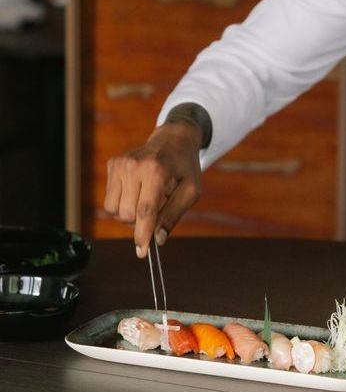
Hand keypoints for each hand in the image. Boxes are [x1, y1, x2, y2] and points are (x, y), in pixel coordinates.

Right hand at [104, 122, 202, 257]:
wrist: (174, 139)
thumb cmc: (184, 167)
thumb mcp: (191, 190)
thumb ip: (174, 215)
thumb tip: (158, 239)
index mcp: (157, 171)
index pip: (145, 210)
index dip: (142, 234)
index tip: (142, 252)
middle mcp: (135, 166)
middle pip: (127, 214)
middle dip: (140, 221)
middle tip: (156, 210)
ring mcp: (121, 164)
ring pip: (113, 210)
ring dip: (129, 214)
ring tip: (145, 200)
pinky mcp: (113, 164)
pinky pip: (109, 200)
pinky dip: (121, 203)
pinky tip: (137, 190)